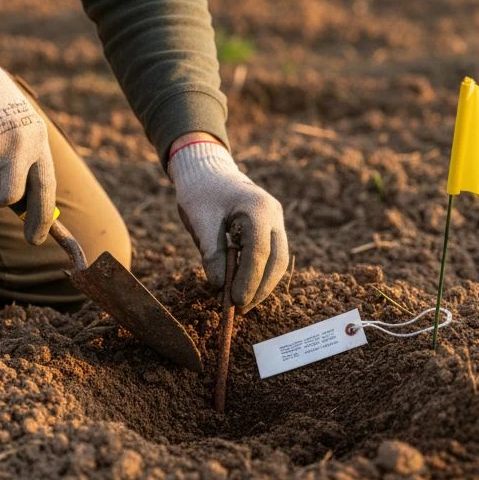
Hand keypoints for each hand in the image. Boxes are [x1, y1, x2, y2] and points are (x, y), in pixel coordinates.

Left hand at [168, 140, 288, 311]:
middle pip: (277, 260)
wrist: (207, 170)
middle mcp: (274, 214)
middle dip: (260, 288)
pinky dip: (261, 273)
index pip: (259, 253)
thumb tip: (220, 286)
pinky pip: (273, 255)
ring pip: (278, 260)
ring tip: (243, 302)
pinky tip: (246, 287)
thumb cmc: (201, 192)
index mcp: (258, 208)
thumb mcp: (200, 220)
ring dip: (263, 284)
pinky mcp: (272, 227)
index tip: (236, 302)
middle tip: (241, 308)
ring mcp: (276, 220)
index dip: (248, 280)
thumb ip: (211, 253)